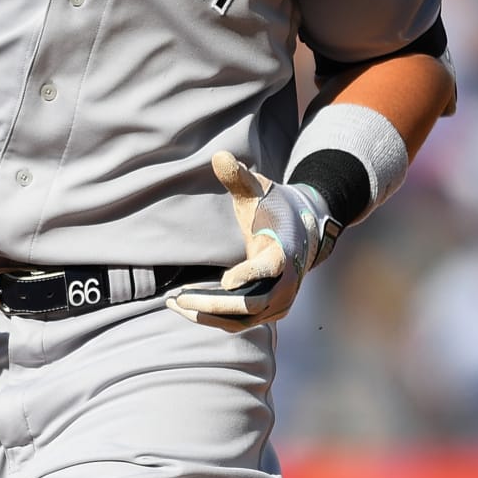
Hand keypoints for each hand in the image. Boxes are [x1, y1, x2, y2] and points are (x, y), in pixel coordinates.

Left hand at [167, 152, 324, 331]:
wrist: (303, 231)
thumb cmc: (274, 207)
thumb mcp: (259, 190)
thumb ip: (239, 177)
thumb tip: (218, 155)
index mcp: (285, 252)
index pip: (270, 268)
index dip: (250, 275)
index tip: (226, 280)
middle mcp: (286, 284)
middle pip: (251, 305)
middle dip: (213, 305)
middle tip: (179, 298)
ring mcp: (279, 303)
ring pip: (242, 320)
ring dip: (207, 316)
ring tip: (174, 304)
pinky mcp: (269, 313)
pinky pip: (240, 323)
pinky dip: (213, 319)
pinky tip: (186, 307)